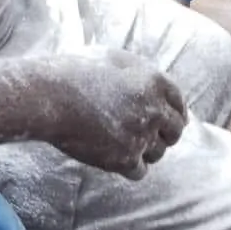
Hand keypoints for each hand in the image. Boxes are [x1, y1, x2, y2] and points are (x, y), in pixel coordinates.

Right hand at [35, 50, 186, 179]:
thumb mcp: (113, 58)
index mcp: (154, 80)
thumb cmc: (76, 72)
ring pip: (158, 153)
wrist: (50, 95)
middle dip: (165, 134)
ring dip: (146, 150)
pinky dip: (131, 167)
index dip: (175, 112)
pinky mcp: (125, 159)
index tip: (169, 120)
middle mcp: (154, 108)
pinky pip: (140, 171)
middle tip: (151, 136)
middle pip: (175, 131)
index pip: (179, 103)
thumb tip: (156, 88)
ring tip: (125, 142)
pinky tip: (116, 157)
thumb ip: (139, 72)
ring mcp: (141, 135)